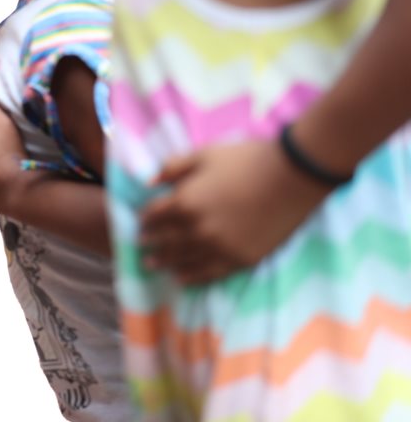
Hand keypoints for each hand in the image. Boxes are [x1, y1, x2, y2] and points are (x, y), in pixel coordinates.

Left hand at [139, 137, 332, 284]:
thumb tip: (148, 182)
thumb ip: (172, 168)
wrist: (293, 178)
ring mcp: (220, 248)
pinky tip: (182, 279)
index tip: (140, 223)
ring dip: (166, 262)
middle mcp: (198, 230)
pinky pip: (210, 273)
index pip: (155, 216)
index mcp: (185, 202)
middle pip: (166, 240)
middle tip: (141, 247)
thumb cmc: (246, 160)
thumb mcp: (203, 154)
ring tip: (153, 265)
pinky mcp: (241, 260)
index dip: (145, 220)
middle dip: (151, 243)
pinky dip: (192, 277)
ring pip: (184, 259)